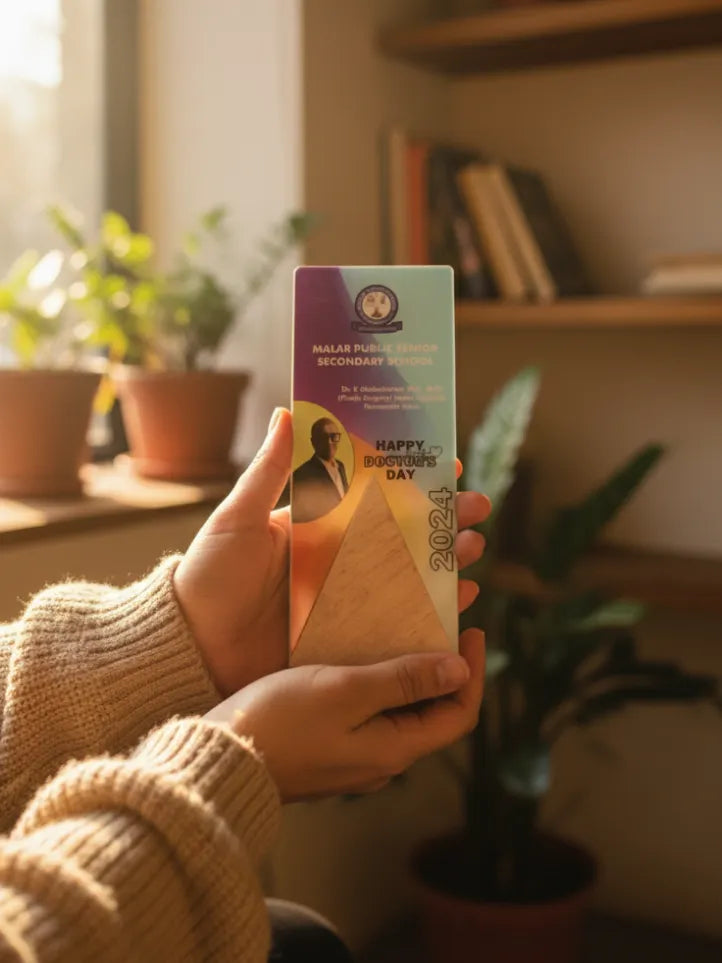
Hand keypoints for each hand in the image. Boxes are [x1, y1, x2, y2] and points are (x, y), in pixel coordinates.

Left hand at [175, 408, 491, 696]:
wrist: (190, 646)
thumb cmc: (208, 576)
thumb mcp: (237, 518)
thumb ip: (269, 472)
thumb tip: (287, 410)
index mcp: (316, 525)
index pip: (375, 494)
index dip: (412, 479)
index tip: (449, 462)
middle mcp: (337, 560)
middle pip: (403, 535)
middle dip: (444, 520)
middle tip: (478, 508)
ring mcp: (344, 600)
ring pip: (409, 576)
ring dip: (447, 562)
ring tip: (475, 549)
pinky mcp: (345, 638)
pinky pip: (397, 623)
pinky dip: (432, 612)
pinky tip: (462, 601)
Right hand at [228, 629, 484, 801]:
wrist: (220, 758)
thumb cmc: (280, 720)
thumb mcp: (346, 690)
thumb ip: (404, 680)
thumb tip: (459, 670)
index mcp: (394, 750)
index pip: (459, 715)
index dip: (474, 673)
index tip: (473, 629)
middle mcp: (381, 761)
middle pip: (434, 714)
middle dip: (446, 671)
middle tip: (444, 624)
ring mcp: (355, 758)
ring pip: (402, 714)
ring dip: (413, 676)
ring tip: (408, 632)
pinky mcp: (330, 750)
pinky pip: (373, 716)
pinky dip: (382, 685)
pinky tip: (365, 656)